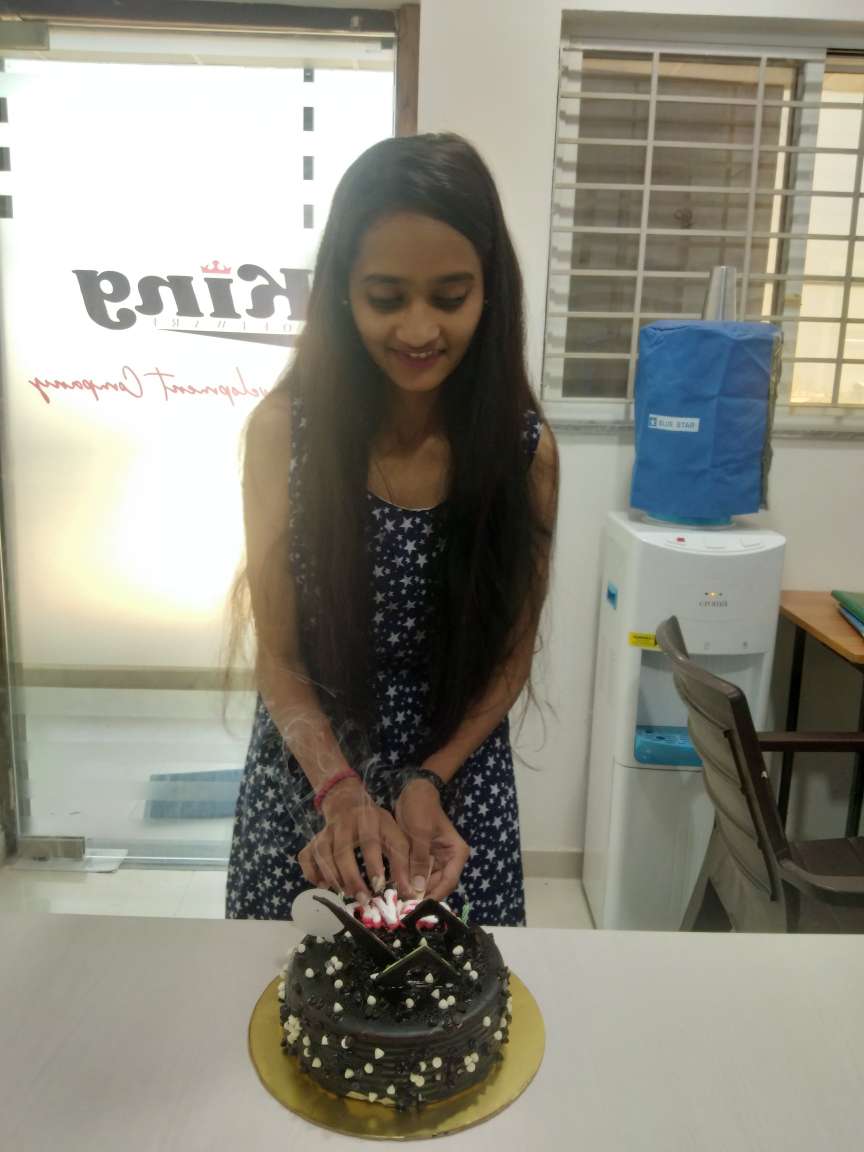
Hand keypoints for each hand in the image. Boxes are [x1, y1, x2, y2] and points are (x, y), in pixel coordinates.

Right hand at [298, 778, 410, 901]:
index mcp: (368, 820)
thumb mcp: (393, 834)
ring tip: (347, 894)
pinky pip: (306, 857)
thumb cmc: (376, 824)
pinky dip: (312, 873)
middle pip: (342, 851)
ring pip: (322, 855)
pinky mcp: (313, 840)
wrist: (347, 802)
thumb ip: (403, 862)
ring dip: (333, 878)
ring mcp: (325, 832)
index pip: (370, 842)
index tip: (379, 886)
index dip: (373, 864)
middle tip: (362, 899)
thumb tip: (412, 892)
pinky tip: (324, 885)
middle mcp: (344, 824)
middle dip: (351, 878)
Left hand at [395, 778, 469, 902]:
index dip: (434, 896)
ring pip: (426, 884)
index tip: (418, 907)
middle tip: (403, 907)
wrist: (412, 790)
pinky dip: (407, 881)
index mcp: (456, 853)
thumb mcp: (419, 834)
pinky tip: (395, 888)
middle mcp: (449, 860)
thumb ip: (419, 861)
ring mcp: (436, 860)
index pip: (449, 881)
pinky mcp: (423, 859)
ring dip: (413, 891)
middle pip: (437, 886)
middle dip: (421, 896)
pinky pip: (417, 875)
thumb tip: (418, 890)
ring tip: (397, 900)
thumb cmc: (420, 808)